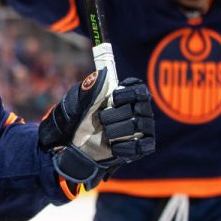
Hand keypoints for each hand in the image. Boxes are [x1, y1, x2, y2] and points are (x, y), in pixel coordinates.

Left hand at [39, 69, 154, 189]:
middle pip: (138, 108)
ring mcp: (143, 129)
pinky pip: (139, 146)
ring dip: (114, 131)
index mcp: (128, 96)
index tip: (114, 98)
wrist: (77, 143)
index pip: (140, 90)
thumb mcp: (82, 101)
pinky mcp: (142, 147)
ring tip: (105, 132)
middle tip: (102, 119)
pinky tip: (111, 145)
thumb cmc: (82, 117)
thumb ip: (93, 87)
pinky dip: (121, 146)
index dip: (128, 93)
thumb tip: (103, 73)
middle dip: (114, 115)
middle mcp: (140, 111)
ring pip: (137, 126)